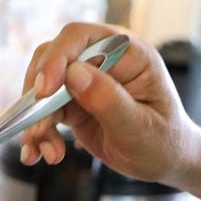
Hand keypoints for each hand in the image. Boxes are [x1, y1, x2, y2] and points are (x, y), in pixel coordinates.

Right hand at [19, 22, 200, 182]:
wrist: (165, 161)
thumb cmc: (163, 140)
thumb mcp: (140, 126)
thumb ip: (108, 99)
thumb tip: (73, 73)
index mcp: (127, 53)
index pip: (80, 38)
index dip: (56, 58)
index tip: (44, 91)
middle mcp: (102, 60)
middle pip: (51, 59)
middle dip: (38, 95)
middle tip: (36, 129)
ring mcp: (84, 81)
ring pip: (41, 89)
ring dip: (36, 122)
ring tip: (46, 154)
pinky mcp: (72, 103)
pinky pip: (43, 113)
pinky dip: (37, 135)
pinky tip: (39, 155)